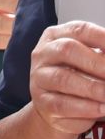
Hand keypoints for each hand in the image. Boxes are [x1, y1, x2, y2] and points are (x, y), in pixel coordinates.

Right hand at [27, 20, 104, 136]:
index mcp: (57, 36)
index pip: (80, 29)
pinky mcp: (41, 101)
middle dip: (97, 63)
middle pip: (67, 49)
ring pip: (63, 78)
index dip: (103, 38)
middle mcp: (44, 53)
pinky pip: (62, 103)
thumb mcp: (89, 61)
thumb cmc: (78, 78)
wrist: (54, 108)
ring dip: (93, 88)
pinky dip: (86, 107)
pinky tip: (102, 108)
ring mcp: (40, 77)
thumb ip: (101, 57)